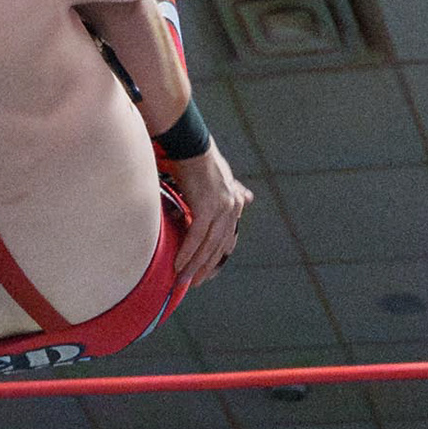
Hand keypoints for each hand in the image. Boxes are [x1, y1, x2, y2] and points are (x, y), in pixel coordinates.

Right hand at [169, 146, 251, 291]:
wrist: (190, 145)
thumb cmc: (200, 160)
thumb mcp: (223, 178)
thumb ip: (235, 191)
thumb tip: (248, 197)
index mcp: (234, 203)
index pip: (228, 238)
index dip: (218, 257)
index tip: (208, 272)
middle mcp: (231, 208)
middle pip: (218, 247)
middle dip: (206, 267)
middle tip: (194, 283)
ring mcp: (220, 209)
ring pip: (207, 246)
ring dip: (194, 265)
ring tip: (184, 279)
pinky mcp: (205, 208)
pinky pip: (196, 238)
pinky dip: (187, 253)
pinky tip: (179, 265)